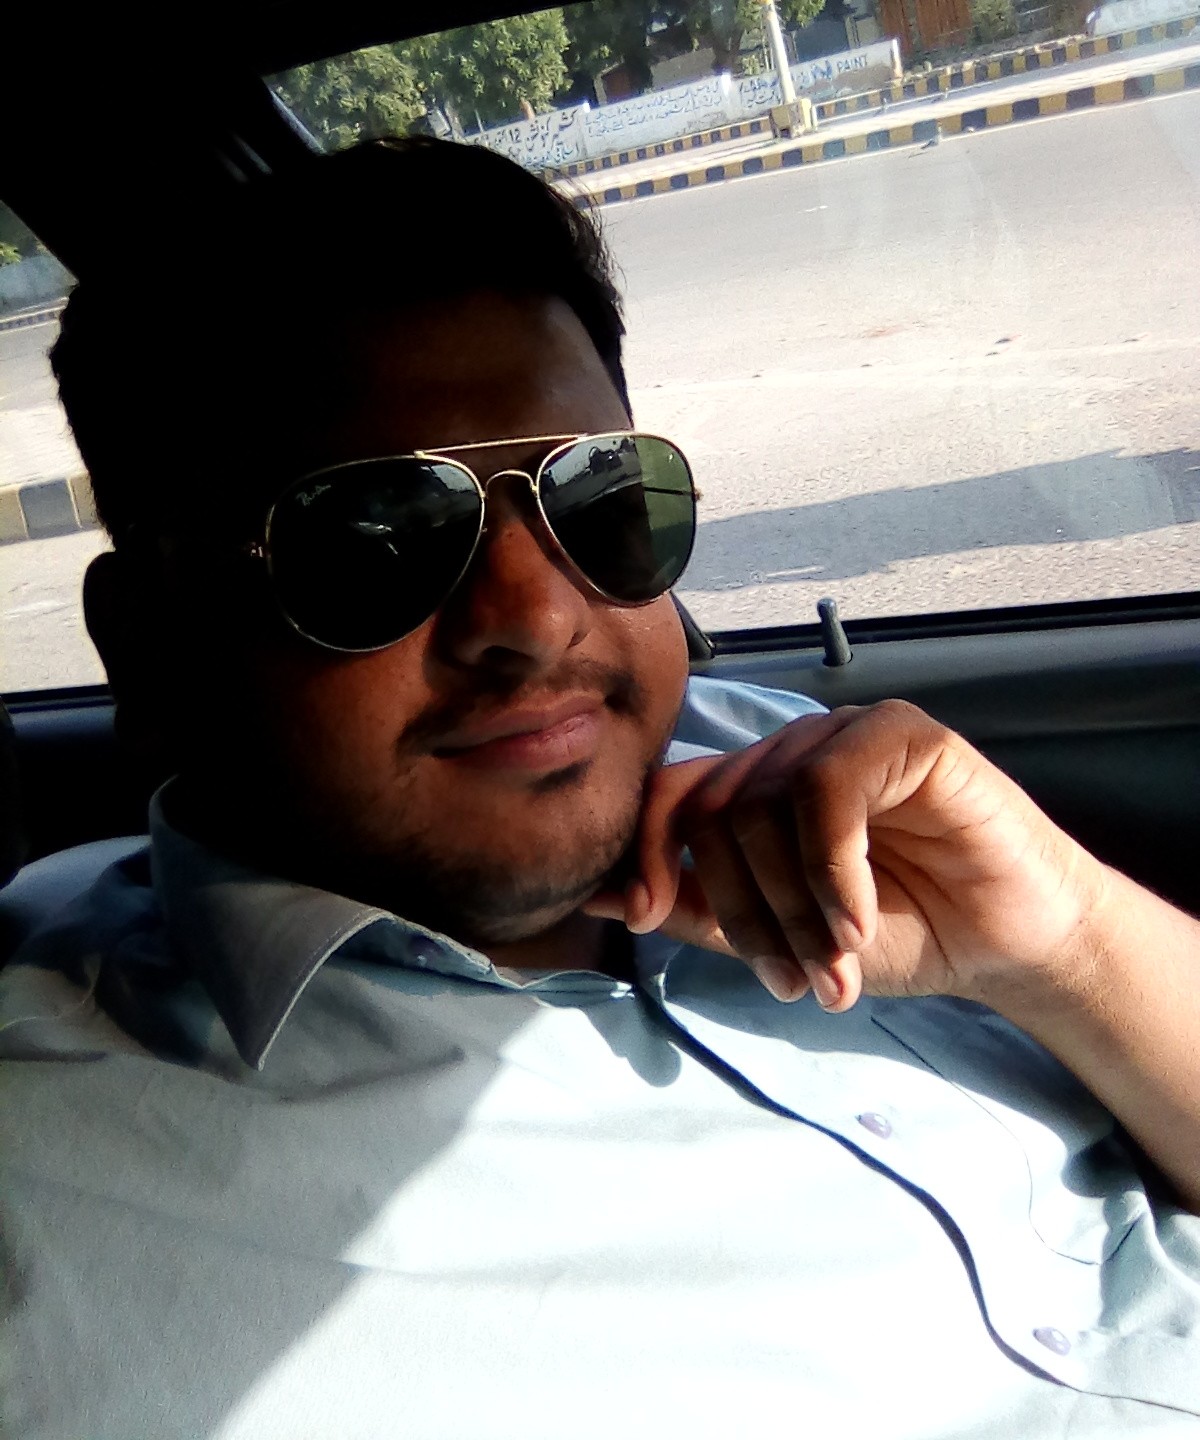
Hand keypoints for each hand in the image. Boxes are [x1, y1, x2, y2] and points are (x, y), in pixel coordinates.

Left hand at [585, 701, 1110, 1010]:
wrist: (1006, 942)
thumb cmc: (895, 933)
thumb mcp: (780, 936)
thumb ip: (698, 910)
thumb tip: (596, 894)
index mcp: (756, 788)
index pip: (670, 798)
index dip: (648, 854)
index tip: (647, 920)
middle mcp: (791, 753)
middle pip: (716, 812)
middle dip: (745, 911)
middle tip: (790, 979)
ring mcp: (843, 736)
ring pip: (767, 804)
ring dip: (792, 904)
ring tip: (831, 966)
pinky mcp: (901, 734)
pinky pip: (828, 789)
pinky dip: (831, 868)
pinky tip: (855, 921)